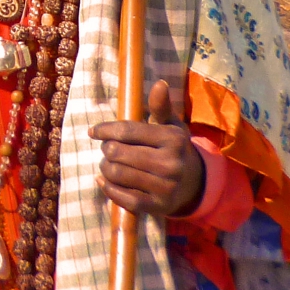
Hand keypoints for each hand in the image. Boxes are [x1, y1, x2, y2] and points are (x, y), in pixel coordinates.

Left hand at [89, 80, 203, 217]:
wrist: (195, 183)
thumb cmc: (174, 148)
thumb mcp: (170, 125)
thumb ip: (160, 106)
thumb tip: (160, 83)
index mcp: (172, 139)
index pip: (127, 131)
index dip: (105, 130)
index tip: (93, 132)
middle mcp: (171, 164)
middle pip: (117, 153)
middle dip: (106, 149)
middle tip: (108, 149)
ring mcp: (165, 187)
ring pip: (117, 174)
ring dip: (105, 168)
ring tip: (108, 163)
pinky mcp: (158, 207)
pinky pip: (124, 198)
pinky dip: (108, 188)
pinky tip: (104, 181)